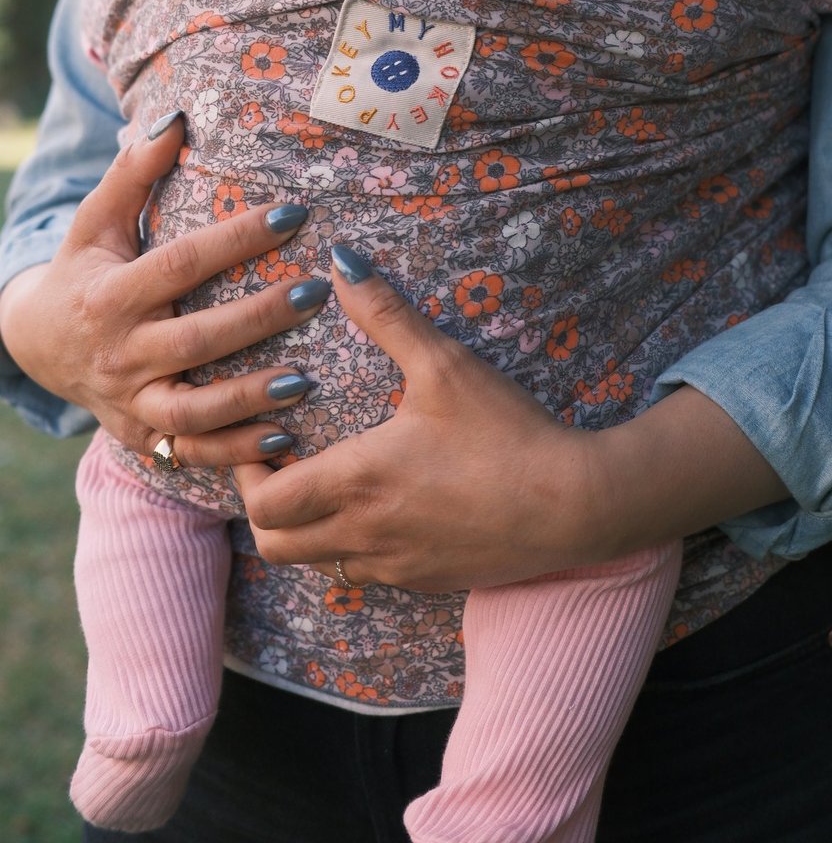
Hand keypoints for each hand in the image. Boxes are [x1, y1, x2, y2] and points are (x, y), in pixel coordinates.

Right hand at [0, 114, 327, 463]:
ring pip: (194, 409)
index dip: (237, 238)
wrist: (36, 344)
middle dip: (258, 318)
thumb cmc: (84, 269)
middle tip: (316, 293)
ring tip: (308, 378)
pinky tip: (286, 438)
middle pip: (197, 339)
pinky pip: (192, 452)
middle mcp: (121, 351)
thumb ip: (134, 172)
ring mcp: (131, 401)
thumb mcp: (97, 221)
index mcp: (111, 293)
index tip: (294, 213)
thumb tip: (176, 118)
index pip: (182, 263)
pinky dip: (236, 452)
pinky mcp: (143, 436)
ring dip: (251, 396)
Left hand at [234, 248, 608, 592]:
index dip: (245, 474)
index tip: (259, 439)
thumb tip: (340, 262)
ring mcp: (396, 566)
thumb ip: (387, 313)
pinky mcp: (427, 581)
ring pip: (318, 564)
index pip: (263, 504)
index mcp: (357, 482)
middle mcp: (364, 534)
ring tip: (326, 481)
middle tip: (280, 464)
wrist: (574, 505)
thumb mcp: (445, 364)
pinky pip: (366, 572)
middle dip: (264, 507)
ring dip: (307, 529)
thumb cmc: (507, 433)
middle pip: (274, 546)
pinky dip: (352, 545)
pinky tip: (382, 505)